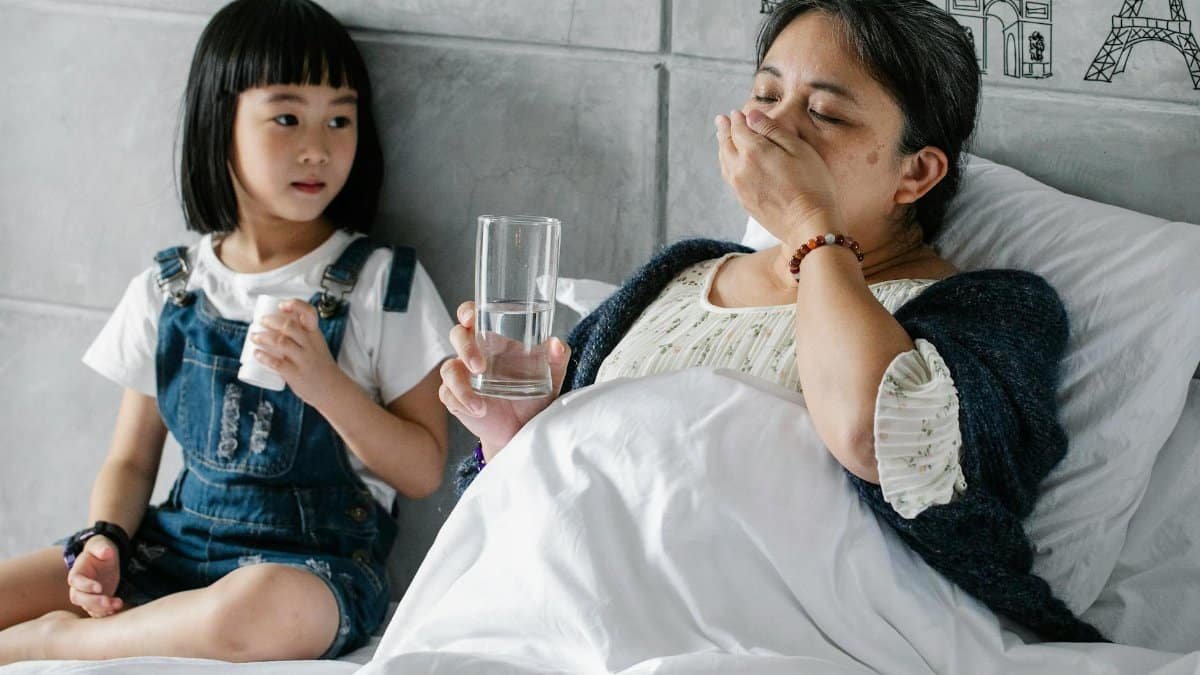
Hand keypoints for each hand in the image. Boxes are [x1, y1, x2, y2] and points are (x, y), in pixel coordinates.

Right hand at [66, 535, 123, 617]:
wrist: (104, 557)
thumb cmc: (100, 550)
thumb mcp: (101, 545)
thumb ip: (101, 548)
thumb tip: (106, 551)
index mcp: (77, 572)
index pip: (76, 581)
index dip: (85, 586)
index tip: (99, 587)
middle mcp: (78, 586)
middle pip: (79, 598)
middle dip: (93, 602)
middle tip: (108, 601)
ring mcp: (86, 595)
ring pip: (88, 607)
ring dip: (102, 609)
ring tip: (118, 604)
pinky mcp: (95, 601)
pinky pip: (97, 611)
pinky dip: (105, 613)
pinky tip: (116, 610)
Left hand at [251, 300, 344, 406]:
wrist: (332, 389)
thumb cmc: (320, 365)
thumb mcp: (316, 345)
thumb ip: (300, 334)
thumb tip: (276, 321)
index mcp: (315, 335)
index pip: (309, 313)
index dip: (295, 305)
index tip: (281, 305)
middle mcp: (310, 345)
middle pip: (289, 326)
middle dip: (271, 321)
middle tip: (260, 321)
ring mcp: (303, 359)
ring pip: (281, 342)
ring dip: (264, 337)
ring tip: (254, 337)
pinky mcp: (296, 374)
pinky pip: (277, 363)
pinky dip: (264, 357)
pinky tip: (256, 354)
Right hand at [440, 301, 570, 460]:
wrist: (524, 429)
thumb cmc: (534, 396)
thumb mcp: (551, 376)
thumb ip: (557, 358)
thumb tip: (557, 344)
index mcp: (494, 341)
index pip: (473, 316)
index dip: (468, 312)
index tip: (471, 317)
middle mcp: (475, 354)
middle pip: (457, 336)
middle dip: (465, 348)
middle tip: (479, 366)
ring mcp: (463, 376)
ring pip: (449, 369)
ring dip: (461, 384)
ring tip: (481, 403)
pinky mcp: (456, 398)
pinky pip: (449, 394)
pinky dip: (462, 402)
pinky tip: (479, 410)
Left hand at [715, 108, 842, 246]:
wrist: (807, 225)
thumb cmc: (811, 185)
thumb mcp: (799, 150)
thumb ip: (773, 131)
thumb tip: (751, 116)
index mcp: (753, 151)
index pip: (739, 129)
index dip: (737, 120)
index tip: (736, 112)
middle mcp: (740, 168)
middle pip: (727, 145)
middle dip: (724, 130)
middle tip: (721, 120)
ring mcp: (739, 187)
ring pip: (724, 162)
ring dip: (723, 147)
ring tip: (723, 138)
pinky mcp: (743, 202)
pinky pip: (728, 177)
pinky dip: (726, 164)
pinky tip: (730, 163)